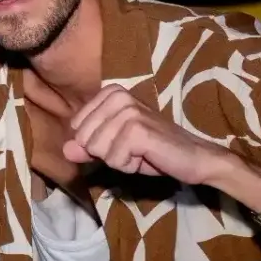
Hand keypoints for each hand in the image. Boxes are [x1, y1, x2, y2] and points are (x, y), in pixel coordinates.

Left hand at [63, 83, 235, 183]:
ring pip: (97, 150)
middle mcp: (117, 96)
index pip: (77, 126)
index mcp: (110, 93)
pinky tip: (147, 157)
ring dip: (119, 160)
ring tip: (141, 152)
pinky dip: (129, 166)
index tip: (124, 142)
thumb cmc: (153, 151)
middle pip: (84, 139)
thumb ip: (88, 147)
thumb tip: (65, 150)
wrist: (194, 159)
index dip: (97, 144)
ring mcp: (128, 111)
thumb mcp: (114, 147)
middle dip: (106, 153)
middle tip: (134, 149)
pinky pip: (113, 159)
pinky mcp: (137, 130)